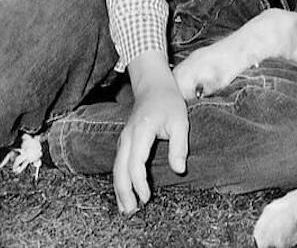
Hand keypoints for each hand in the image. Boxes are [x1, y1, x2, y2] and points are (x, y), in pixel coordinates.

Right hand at [113, 50, 188, 214]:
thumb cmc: (168, 102)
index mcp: (141, 131)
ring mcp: (123, 139)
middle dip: (124, 192)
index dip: (139, 182)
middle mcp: (127, 136)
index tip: (147, 196)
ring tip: (127, 209)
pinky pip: (118, 163)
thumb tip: (179, 169)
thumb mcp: (180, 120)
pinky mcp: (124, 142)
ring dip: (120, 189)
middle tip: (132, 211)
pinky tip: (125, 193)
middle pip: (120, 169)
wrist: (153, 86)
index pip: (135, 162)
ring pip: (116, 168)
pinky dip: (120, 179)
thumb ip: (179, 146)